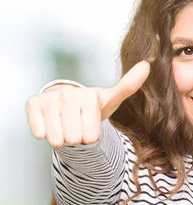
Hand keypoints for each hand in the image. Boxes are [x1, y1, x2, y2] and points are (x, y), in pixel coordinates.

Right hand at [26, 61, 149, 147]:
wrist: (68, 104)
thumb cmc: (91, 106)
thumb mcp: (112, 99)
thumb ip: (129, 86)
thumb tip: (147, 66)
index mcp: (90, 96)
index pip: (91, 136)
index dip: (91, 137)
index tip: (90, 127)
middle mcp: (68, 94)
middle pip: (74, 138)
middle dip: (76, 138)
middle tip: (77, 126)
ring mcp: (49, 98)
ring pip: (56, 138)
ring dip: (61, 138)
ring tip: (65, 125)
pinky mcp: (32, 103)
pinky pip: (39, 132)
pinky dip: (44, 133)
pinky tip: (50, 123)